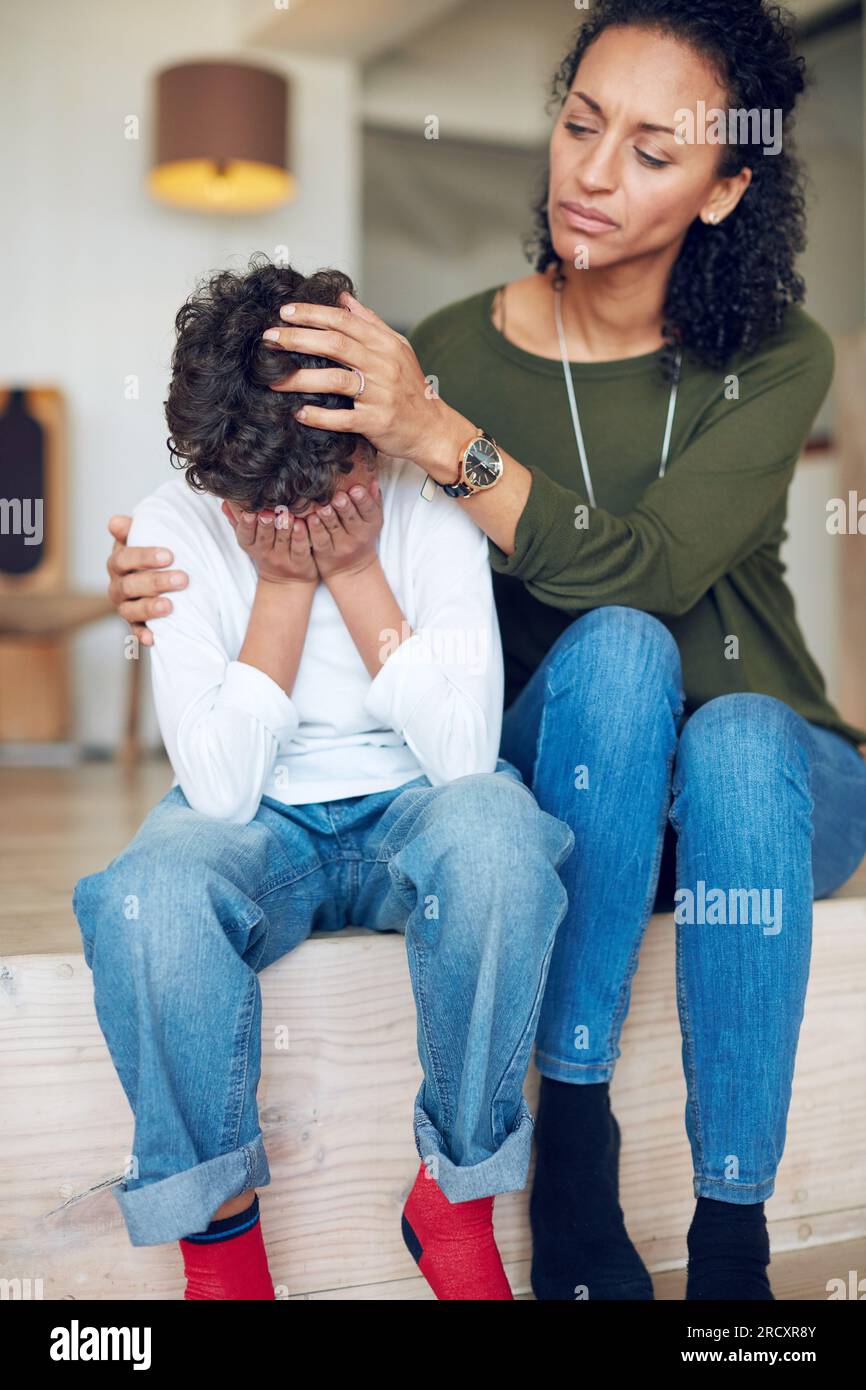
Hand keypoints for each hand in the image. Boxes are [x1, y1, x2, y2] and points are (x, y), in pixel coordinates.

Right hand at [107, 515, 188, 646]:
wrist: (158, 578)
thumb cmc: (153, 557)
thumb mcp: (144, 539)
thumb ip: (133, 530)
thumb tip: (116, 522)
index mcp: (118, 563)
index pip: (124, 558)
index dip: (144, 557)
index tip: (169, 555)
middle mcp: (118, 586)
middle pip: (129, 585)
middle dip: (156, 582)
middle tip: (182, 579)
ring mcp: (125, 606)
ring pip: (130, 610)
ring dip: (149, 608)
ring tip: (170, 606)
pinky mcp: (135, 624)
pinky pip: (135, 631)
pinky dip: (142, 635)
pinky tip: (152, 638)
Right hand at [221, 502, 318, 586]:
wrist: (286, 582)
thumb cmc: (266, 550)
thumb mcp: (249, 538)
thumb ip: (237, 520)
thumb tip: (224, 503)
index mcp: (251, 544)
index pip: (245, 535)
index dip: (247, 525)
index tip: (248, 513)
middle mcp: (265, 553)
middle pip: (264, 538)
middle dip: (265, 525)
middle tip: (267, 513)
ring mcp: (283, 559)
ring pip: (283, 542)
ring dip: (285, 528)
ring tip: (287, 515)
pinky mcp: (300, 562)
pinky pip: (300, 549)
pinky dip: (302, 536)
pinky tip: (303, 524)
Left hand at [261, 292, 470, 480]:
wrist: (432, 428)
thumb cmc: (411, 389)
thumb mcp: (397, 349)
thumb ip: (370, 323)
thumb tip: (344, 298)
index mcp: (385, 345)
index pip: (344, 321)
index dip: (313, 314)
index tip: (285, 312)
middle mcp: (382, 365)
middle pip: (335, 345)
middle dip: (298, 339)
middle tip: (269, 339)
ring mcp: (379, 394)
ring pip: (335, 380)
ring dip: (301, 378)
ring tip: (273, 378)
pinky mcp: (376, 421)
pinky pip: (343, 418)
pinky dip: (320, 416)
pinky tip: (299, 413)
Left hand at [302, 480, 383, 581]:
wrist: (352, 568)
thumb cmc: (360, 536)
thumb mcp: (371, 521)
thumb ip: (372, 501)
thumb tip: (372, 480)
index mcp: (370, 524)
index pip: (369, 510)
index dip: (363, 500)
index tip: (355, 489)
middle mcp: (358, 535)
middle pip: (351, 519)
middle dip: (344, 508)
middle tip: (337, 497)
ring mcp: (341, 545)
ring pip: (333, 529)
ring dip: (327, 517)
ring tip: (322, 507)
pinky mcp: (325, 552)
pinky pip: (319, 539)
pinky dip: (313, 529)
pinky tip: (308, 519)